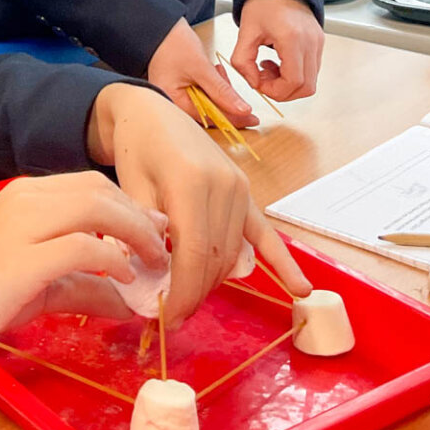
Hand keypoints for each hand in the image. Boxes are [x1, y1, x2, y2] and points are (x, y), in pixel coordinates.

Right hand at [0, 172, 167, 363]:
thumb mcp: (40, 286)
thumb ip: (84, 285)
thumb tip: (130, 300)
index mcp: (27, 196)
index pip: (92, 184)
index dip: (131, 206)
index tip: (158, 234)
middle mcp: (26, 200)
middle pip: (101, 190)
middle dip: (142, 217)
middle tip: (166, 248)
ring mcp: (22, 225)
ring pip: (96, 208)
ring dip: (136, 234)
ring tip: (155, 262)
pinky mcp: (20, 259)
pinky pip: (81, 246)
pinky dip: (112, 259)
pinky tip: (125, 277)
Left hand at [87, 84, 309, 327]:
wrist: (151, 112)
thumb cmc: (135, 149)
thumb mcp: (129, 188)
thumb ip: (144, 233)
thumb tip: (156, 278)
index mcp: (191, 182)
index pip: (192, 253)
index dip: (183, 292)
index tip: (167, 318)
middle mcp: (223, 185)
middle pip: (216, 258)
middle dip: (196, 293)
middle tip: (173, 316)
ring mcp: (240, 188)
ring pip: (234, 252)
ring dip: (215, 282)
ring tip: (192, 303)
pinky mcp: (246, 191)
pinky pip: (265, 232)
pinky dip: (283, 262)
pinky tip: (301, 289)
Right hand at [147, 17, 257, 125]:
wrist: (163, 26)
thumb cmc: (174, 43)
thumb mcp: (201, 67)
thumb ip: (221, 91)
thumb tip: (242, 110)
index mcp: (172, 100)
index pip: (207, 117)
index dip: (231, 118)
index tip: (251, 118)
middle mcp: (173, 101)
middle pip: (207, 112)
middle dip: (223, 98)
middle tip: (228, 81)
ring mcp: (177, 94)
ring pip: (207, 102)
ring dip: (218, 89)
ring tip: (217, 71)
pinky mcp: (182, 87)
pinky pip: (202, 93)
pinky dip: (212, 84)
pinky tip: (213, 72)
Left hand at [231, 0, 323, 101]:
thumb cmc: (263, 2)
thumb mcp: (246, 32)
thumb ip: (243, 61)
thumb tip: (253, 83)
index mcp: (293, 38)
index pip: (294, 81)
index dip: (276, 91)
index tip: (259, 84)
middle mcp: (310, 42)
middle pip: (306, 87)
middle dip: (282, 91)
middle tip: (263, 80)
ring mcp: (317, 43)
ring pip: (311, 82)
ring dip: (288, 83)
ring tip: (268, 68)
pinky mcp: (318, 43)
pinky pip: (311, 70)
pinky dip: (295, 74)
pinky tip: (278, 62)